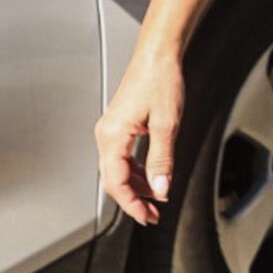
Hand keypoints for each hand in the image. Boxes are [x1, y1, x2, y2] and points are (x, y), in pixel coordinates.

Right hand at [96, 53, 184, 225]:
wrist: (157, 56)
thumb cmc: (160, 81)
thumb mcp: (167, 125)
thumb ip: (162, 160)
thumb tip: (161, 188)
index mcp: (112, 136)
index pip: (117, 183)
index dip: (132, 204)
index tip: (147, 217)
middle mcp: (106, 134)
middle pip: (113, 179)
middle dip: (133, 200)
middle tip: (152, 214)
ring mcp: (111, 130)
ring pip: (118, 169)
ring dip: (136, 186)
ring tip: (156, 199)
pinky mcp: (119, 126)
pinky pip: (123, 157)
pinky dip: (136, 171)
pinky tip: (151, 177)